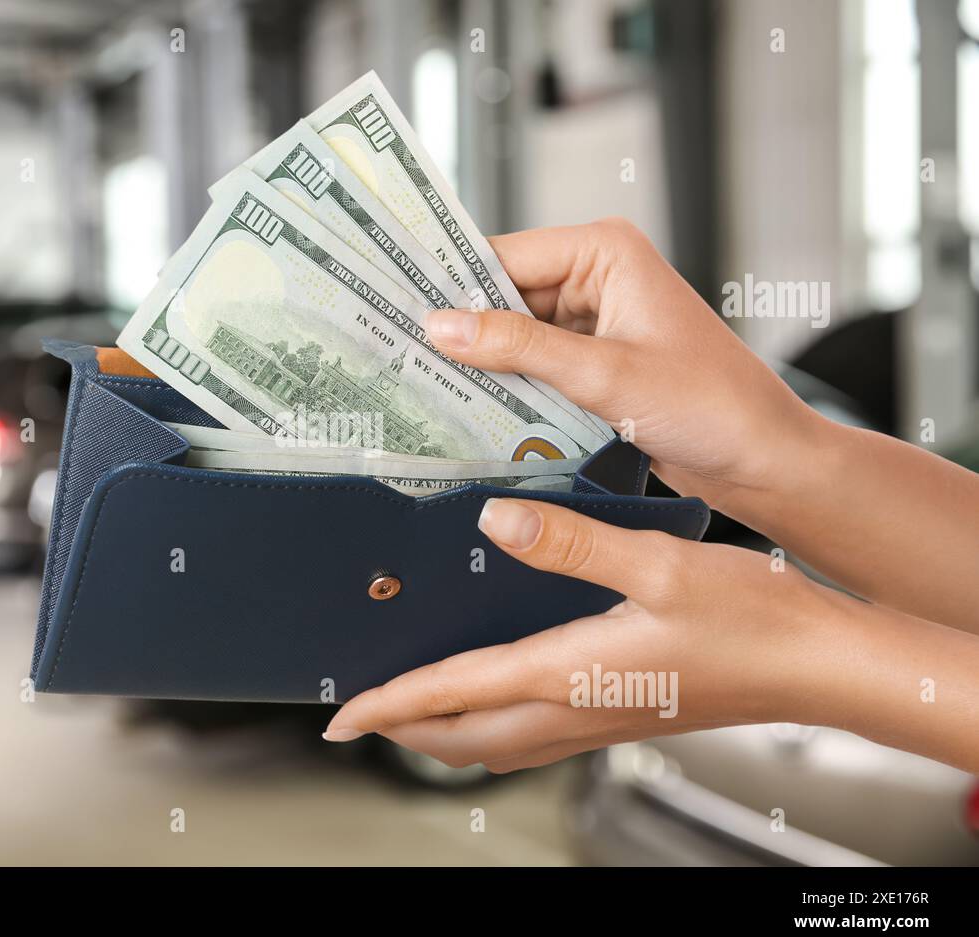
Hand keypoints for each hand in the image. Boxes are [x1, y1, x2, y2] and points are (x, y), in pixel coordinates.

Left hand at [322, 497, 857, 772]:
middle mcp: (572, 708)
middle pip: (462, 738)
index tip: (342, 716)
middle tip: (364, 713)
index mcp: (566, 673)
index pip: (453, 695)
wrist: (818, 663)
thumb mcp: (653, 564)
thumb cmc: (748, 619)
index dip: (390, 706)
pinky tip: (499, 690)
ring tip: (413, 706)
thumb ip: (569, 542)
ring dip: (445, 731)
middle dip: (405, 729)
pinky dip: (493, 724)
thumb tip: (495, 521)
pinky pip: (534, 735)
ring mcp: (598, 720)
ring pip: (495, 744)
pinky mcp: (621, 714)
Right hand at [421, 219, 827, 510]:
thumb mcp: (603, 375)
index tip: (396, 307)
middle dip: (462, 328)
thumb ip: (519, 348)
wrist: (763, 460)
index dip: (451, 285)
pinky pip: (535, 365)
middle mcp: (597, 276)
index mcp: (605, 252)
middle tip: (400, 353)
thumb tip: (441, 326)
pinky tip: (470, 407)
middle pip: (504, 295)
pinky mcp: (595, 361)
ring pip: (515, 334)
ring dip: (483, 362)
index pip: (505, 256)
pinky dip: (508, 386)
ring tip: (423, 383)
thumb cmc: (711, 405)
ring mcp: (595, 320)